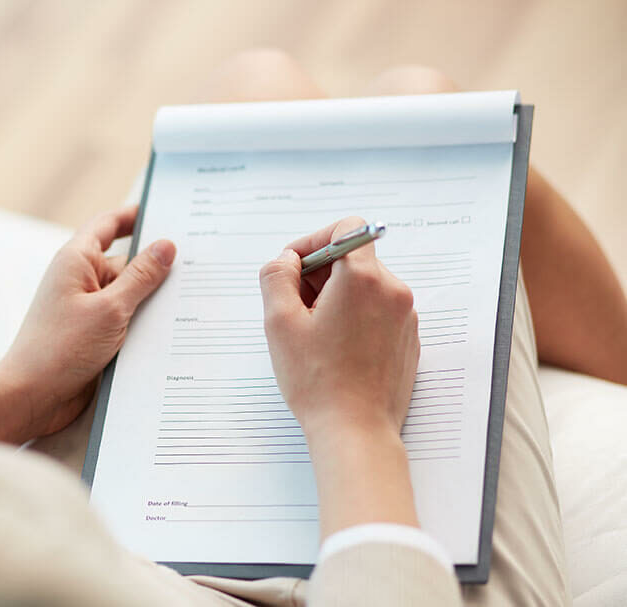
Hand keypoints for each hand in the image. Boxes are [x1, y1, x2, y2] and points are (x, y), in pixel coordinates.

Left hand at [0, 206, 175, 442]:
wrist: (32, 396)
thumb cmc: (60, 348)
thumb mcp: (111, 308)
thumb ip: (141, 277)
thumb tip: (166, 247)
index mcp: (77, 261)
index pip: (108, 225)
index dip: (135, 215)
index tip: (165, 210)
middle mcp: (81, 281)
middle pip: (126, 262)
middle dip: (156, 266)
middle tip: (196, 264)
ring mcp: (87, 309)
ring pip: (129, 295)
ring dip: (152, 300)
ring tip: (192, 299)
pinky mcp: (93, 335)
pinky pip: (125, 320)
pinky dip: (144, 323)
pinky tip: (171, 331)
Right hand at [259, 216, 420, 535]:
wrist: (356, 431)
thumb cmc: (317, 380)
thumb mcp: (279, 322)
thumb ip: (276, 276)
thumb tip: (286, 261)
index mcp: (363, 278)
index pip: (346, 228)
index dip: (314, 241)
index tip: (294, 268)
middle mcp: (392, 290)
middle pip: (353, 258)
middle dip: (318, 274)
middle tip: (293, 307)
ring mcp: (405, 316)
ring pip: (364, 285)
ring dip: (335, 297)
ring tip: (313, 334)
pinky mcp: (408, 339)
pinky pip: (377, 310)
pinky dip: (353, 317)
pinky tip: (334, 348)